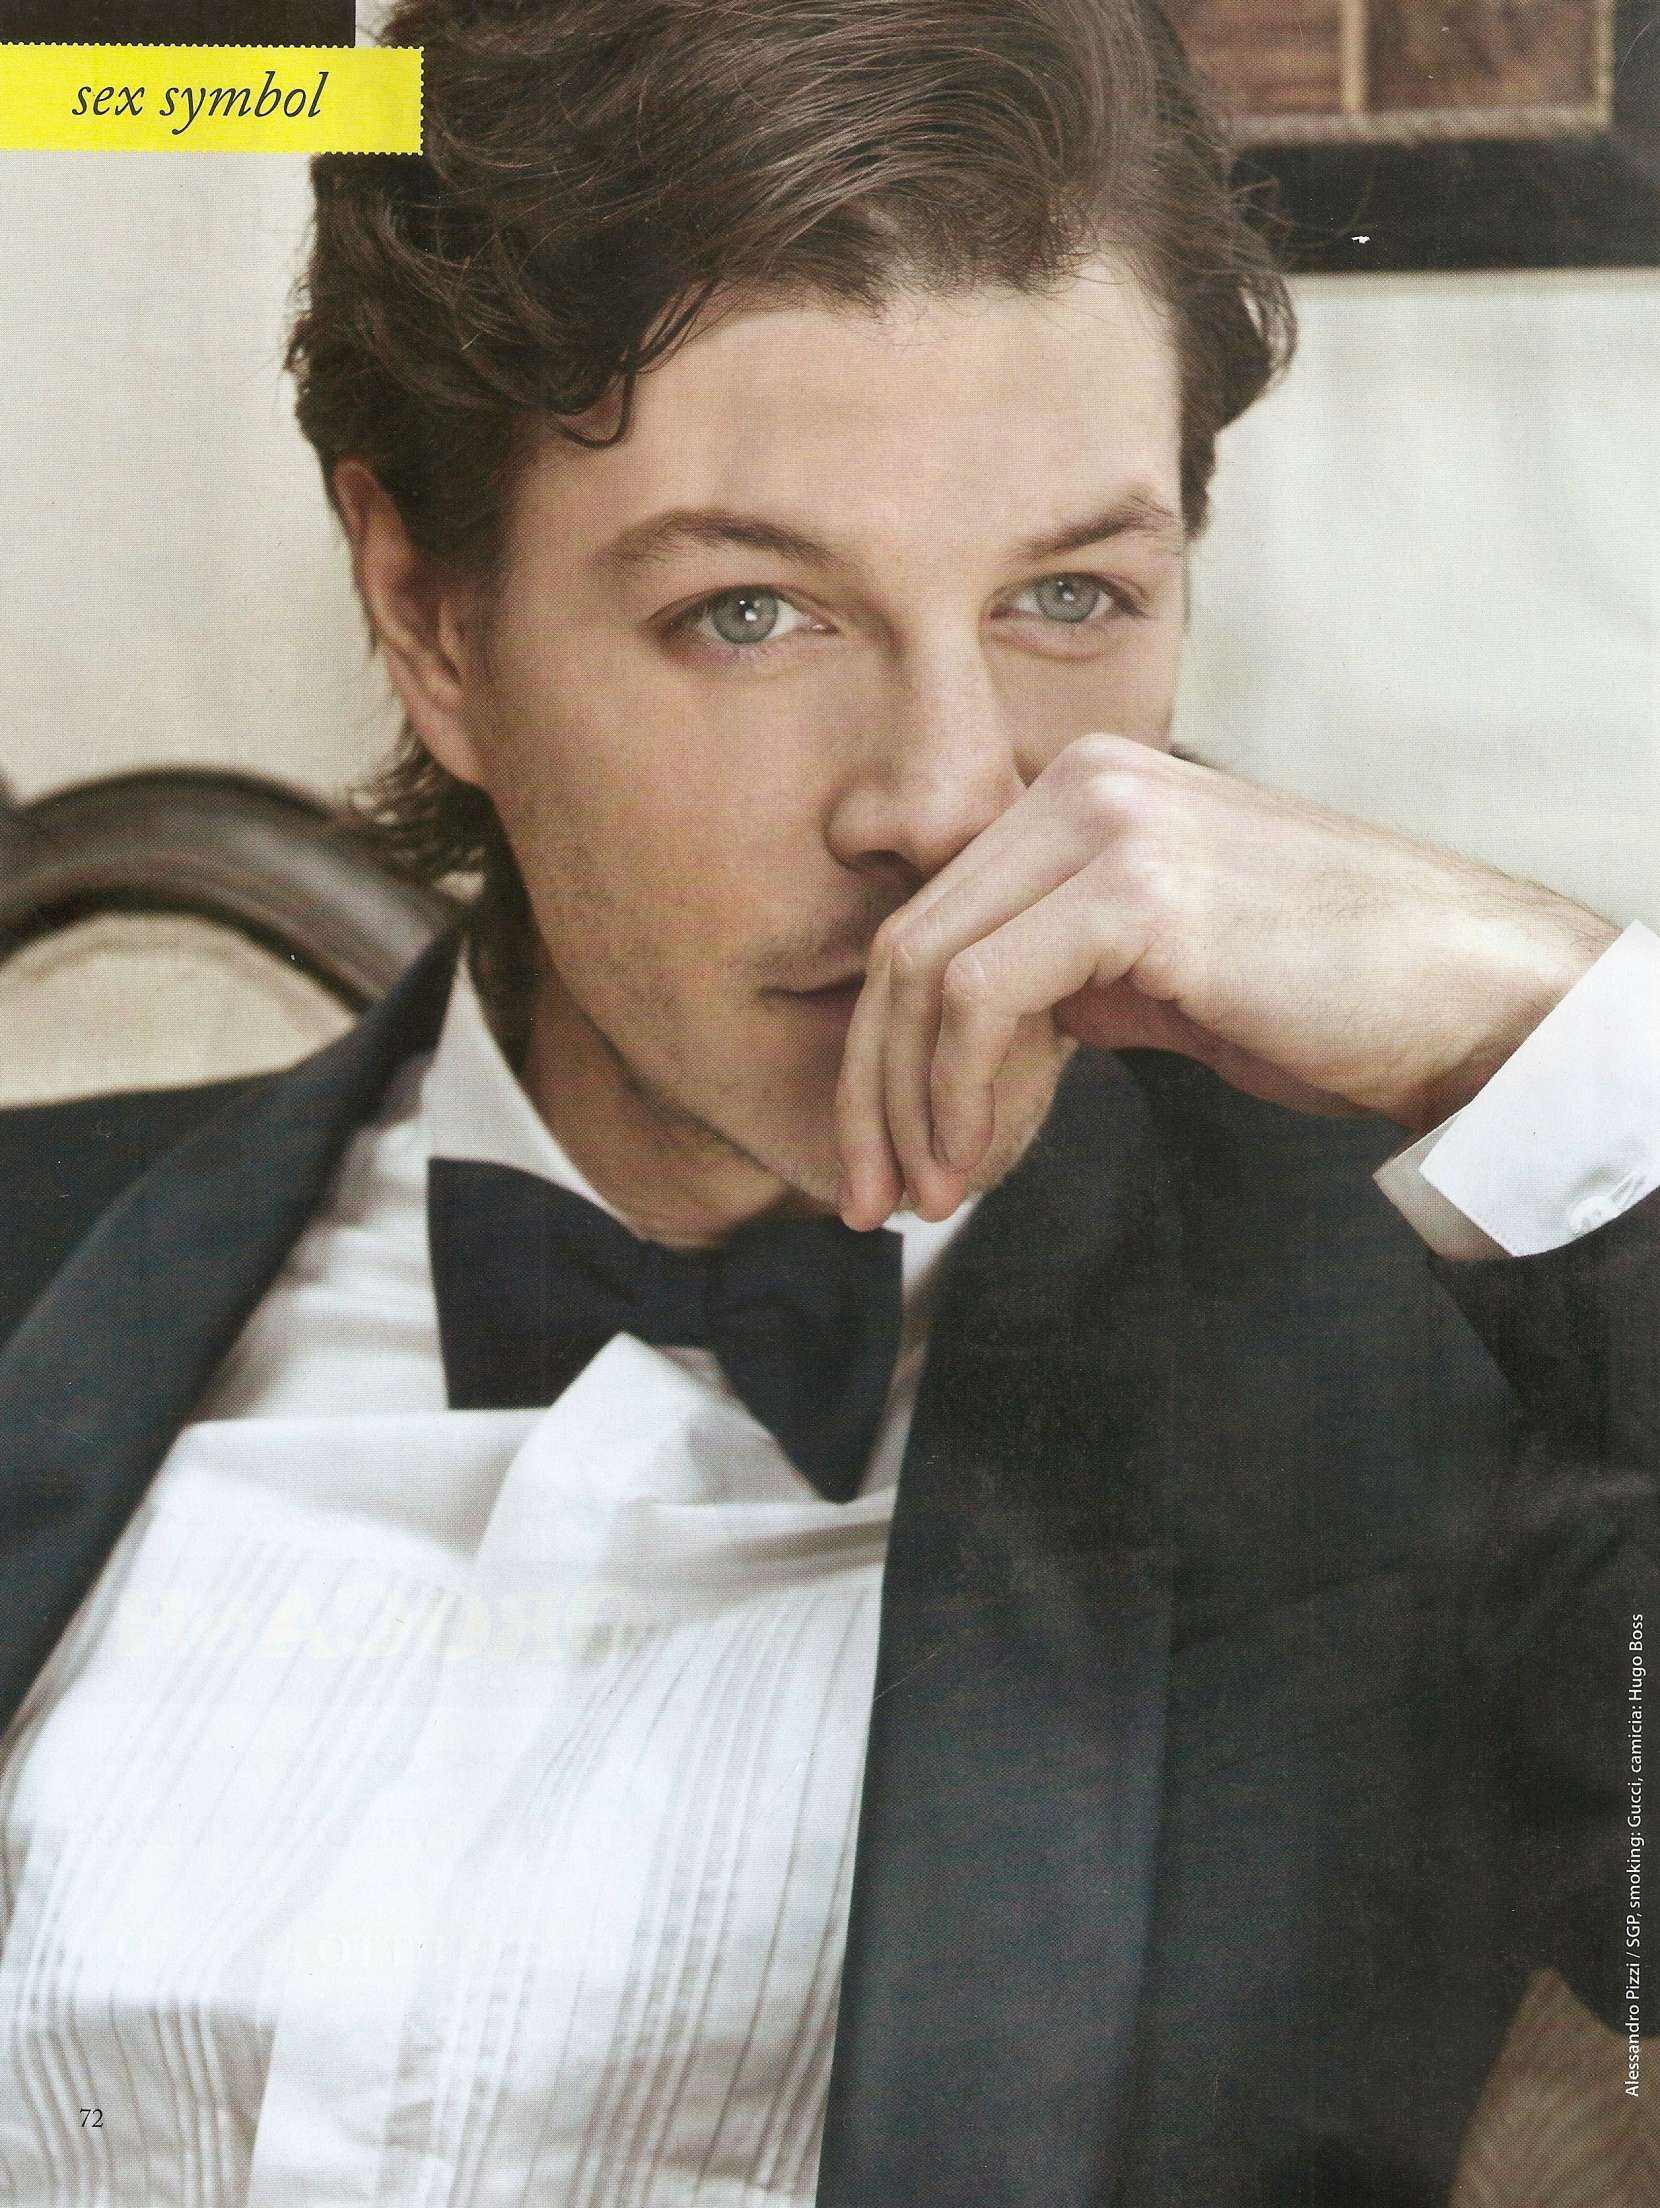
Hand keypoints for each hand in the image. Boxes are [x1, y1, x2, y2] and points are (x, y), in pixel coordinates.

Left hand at [835, 734, 1617, 1227]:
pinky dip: (958, 1093)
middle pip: (907, 943)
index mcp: (1083, 791)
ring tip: (928, 1197)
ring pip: (925, 970)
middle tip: (871, 1199)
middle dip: (873, 1089)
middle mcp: (1082, 784)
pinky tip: (975, 1162)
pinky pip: (981, 996)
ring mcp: (1107, 822)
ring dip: (909, 1106)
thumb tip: (957, 1049)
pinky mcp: (1138, 886)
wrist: (1467, 994)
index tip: (885, 1157)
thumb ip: (1059, 979)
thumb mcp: (1160, 974)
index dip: (885, 1051)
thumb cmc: (1329, 996)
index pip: (932, 920)